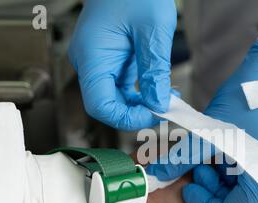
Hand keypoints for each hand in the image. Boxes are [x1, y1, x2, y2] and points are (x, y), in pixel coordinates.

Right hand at [69, 0, 176, 130]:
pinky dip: (140, 93)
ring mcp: (99, 62)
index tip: (155, 114)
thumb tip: (158, 104)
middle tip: (165, 109)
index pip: (101, 106)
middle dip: (137, 113)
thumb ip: (154, 70)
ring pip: (116, 98)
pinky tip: (159, 90)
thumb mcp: (152, 29)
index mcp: (92, 56)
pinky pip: (122, 86)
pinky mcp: (110, 59)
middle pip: (107, 105)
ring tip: (167, 99)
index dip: (127, 118)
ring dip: (140, 105)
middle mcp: (90, 63)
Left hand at [147, 40, 257, 202]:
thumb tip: (157, 173)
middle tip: (197, 165)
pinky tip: (223, 150)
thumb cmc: (249, 98)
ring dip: (221, 177)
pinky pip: (255, 174)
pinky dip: (235, 168)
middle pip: (238, 202)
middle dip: (212, 187)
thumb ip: (182, 157)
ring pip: (245, 188)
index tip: (189, 186)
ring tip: (209, 153)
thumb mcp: (211, 132)